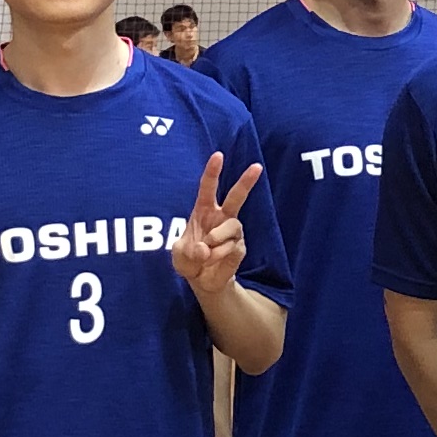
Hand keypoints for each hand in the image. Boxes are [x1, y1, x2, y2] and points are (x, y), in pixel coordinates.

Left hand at [171, 153, 263, 307]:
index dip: (213, 171)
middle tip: (257, 167)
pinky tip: (212, 262)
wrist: (202, 281)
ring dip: (217, 241)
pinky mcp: (240, 247)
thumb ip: (187, 251)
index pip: (208, 187)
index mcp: (203, 210)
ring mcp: (233, 232)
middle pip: (236, 196)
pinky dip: (219, 257)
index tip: (218, 155)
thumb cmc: (189, 261)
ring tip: (206, 254)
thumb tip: (205, 249)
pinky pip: (233, 248)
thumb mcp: (179, 256)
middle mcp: (221, 217)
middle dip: (246, 181)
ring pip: (232, 227)